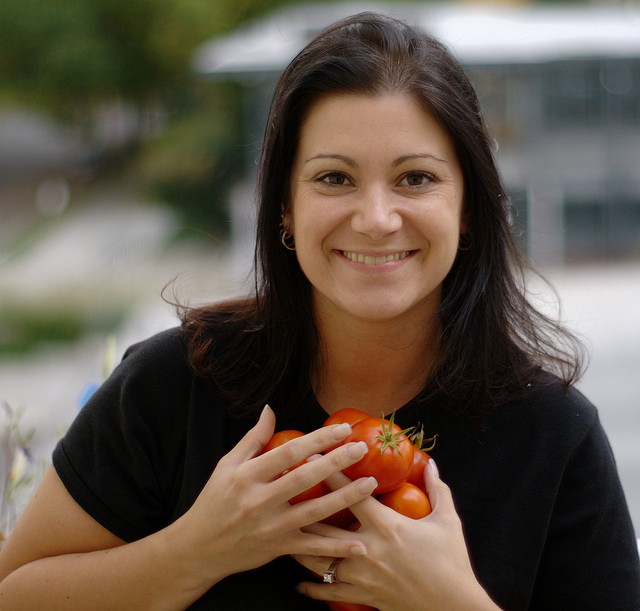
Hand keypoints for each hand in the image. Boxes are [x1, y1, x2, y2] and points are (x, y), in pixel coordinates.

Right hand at [164, 405, 377, 590]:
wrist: (198, 549)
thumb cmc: (213, 502)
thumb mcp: (226, 466)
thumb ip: (252, 439)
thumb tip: (270, 409)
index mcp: (246, 476)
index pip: (288, 452)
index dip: (318, 439)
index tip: (342, 428)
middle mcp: (259, 501)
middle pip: (304, 478)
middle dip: (336, 462)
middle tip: (361, 448)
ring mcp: (269, 528)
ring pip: (314, 512)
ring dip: (345, 499)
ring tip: (370, 484)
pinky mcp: (276, 549)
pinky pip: (311, 549)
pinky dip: (335, 549)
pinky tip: (359, 545)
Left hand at [294, 460, 499, 610]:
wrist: (454, 608)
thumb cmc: (452, 563)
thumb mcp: (448, 522)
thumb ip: (438, 490)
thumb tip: (432, 464)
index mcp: (386, 526)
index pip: (350, 494)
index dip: (331, 473)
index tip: (313, 456)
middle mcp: (367, 548)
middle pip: (324, 526)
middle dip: (302, 507)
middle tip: (285, 492)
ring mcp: (362, 575)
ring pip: (319, 559)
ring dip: (299, 545)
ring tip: (282, 533)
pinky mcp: (363, 596)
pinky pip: (330, 592)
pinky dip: (312, 588)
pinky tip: (299, 584)